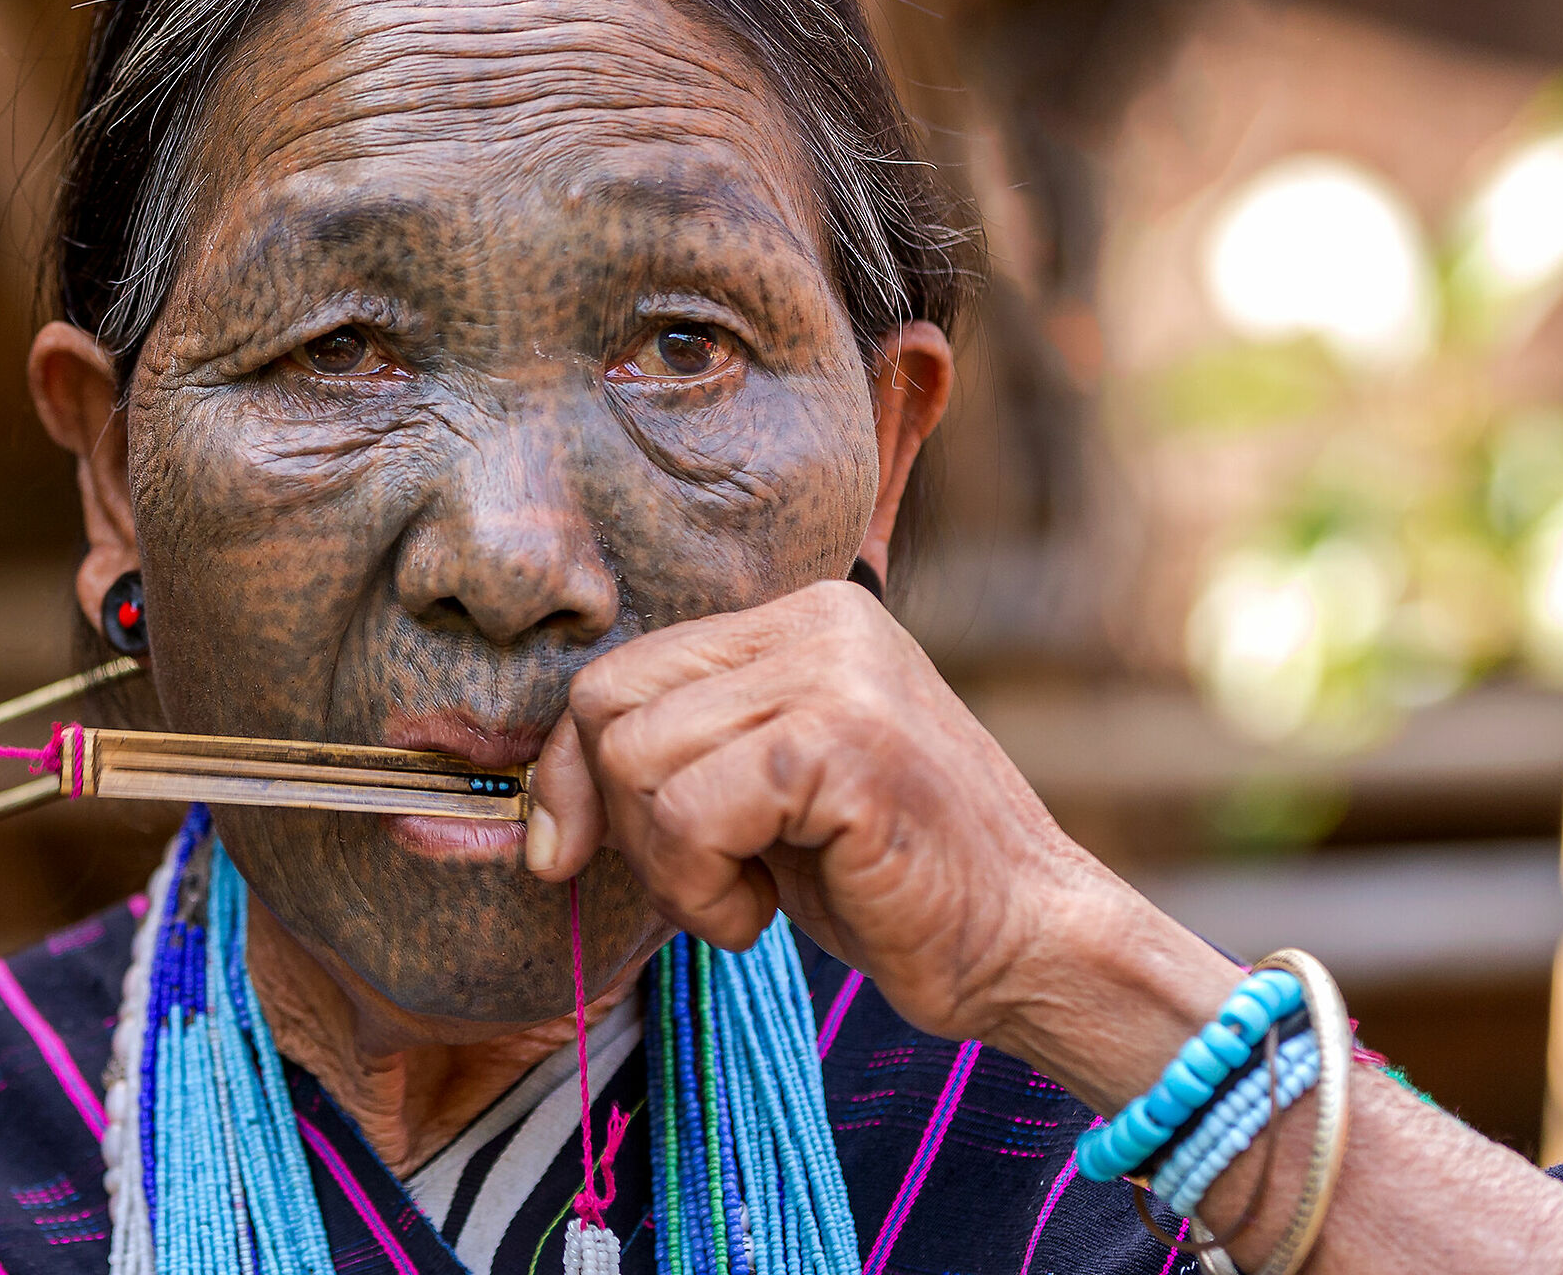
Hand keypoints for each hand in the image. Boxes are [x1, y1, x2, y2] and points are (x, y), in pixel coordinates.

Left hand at [528, 581, 1181, 1053]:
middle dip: (617, 819)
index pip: (618, 674)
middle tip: (699, 883)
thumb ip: (671, 764)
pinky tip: (765, 915)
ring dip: (667, 868)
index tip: (571, 854)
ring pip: (636, 760)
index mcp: (801, 618)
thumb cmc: (890, 883)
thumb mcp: (760, 800)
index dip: (572, 773)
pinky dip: (701, 890)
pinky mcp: (841, 740)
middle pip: (609, 704)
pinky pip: (687, 813)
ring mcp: (836, 672)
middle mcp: (819, 620)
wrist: (1030, 943)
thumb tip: (533, 816)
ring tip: (747, 898)